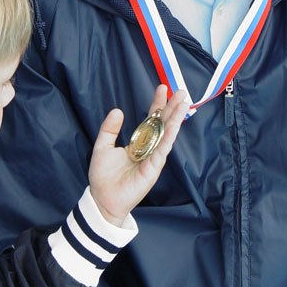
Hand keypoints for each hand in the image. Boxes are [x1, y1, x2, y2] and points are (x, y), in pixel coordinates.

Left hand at [89, 85, 188, 225]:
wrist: (102, 198)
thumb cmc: (103, 176)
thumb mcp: (102, 146)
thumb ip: (109, 128)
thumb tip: (117, 110)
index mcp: (139, 141)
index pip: (151, 119)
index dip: (157, 104)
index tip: (162, 88)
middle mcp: (149, 147)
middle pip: (163, 124)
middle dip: (172, 107)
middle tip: (181, 91)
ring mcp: (153, 158)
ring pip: (167, 135)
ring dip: (176, 119)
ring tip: (184, 104)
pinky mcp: (153, 168)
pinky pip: (162, 150)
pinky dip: (168, 138)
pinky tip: (174, 126)